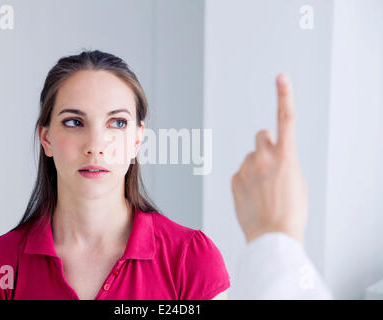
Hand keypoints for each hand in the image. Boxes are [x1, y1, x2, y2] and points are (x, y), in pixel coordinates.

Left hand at [230, 73, 307, 244]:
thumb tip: (272, 154)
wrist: (273, 237)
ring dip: (255, 166)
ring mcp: (246, 168)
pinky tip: (253, 197)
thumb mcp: (297, 182)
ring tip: (263, 191)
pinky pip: (240, 172)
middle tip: (270, 164)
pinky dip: (246, 180)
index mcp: (286, 156)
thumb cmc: (291, 212)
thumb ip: (285, 161)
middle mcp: (264, 157)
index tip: (281, 77)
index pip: (285, 119)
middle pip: (261, 136)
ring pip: (250, 158)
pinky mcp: (234, 179)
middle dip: (266, 144)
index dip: (284, 95)